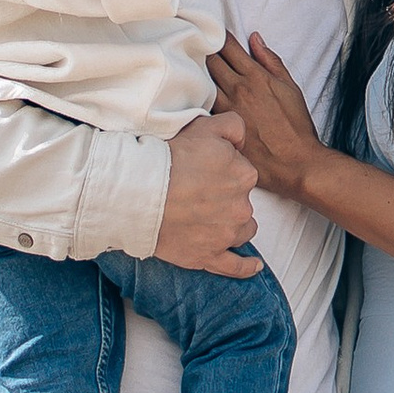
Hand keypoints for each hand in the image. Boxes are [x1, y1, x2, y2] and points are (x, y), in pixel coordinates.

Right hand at [153, 109, 260, 274]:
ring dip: (233, 226)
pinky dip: (246, 267)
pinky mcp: (210, 256)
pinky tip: (254, 265)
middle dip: (226, 197)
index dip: (222, 170)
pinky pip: (236, 266)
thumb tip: (241, 141)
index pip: (241, 172)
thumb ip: (232, 126)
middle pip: (242, 201)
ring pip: (242, 230)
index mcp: (244, 174)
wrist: (139, 192)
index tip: (202, 170)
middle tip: (197, 192)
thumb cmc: (169, 157)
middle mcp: (242, 206)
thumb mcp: (203, 126)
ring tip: (211, 220)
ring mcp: (226, 234)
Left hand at [205, 32, 329, 200]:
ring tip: (196, 70)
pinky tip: (197, 96)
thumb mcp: (290, 86)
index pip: (228, 46)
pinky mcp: (219, 126)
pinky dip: (200, 96)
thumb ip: (270, 60)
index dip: (219, 37)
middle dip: (206, 51)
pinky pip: (203, 104)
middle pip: (210, 60)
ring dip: (200, 73)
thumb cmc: (295, 126)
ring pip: (202, 81)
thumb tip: (255, 39)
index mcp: (255, 76)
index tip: (214, 33)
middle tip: (201, 48)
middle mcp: (238, 89)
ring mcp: (226, 108)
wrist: (294, 161)